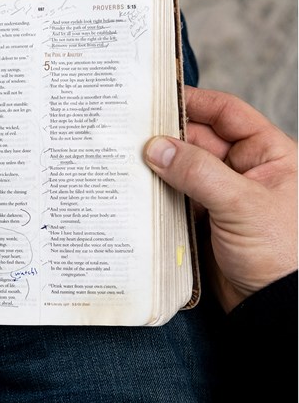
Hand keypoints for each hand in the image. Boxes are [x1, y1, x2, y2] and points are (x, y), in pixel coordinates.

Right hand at [144, 86, 296, 312]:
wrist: (270, 305)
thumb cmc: (278, 251)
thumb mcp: (240, 203)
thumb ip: (197, 172)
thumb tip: (157, 148)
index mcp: (267, 154)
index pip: (227, 114)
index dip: (195, 102)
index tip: (159, 98)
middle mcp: (243, 172)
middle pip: (198, 143)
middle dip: (167, 139)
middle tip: (130, 133)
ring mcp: (220, 198)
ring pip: (182, 173)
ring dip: (157, 170)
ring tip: (125, 160)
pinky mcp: (202, 224)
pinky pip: (174, 203)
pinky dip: (155, 199)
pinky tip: (134, 193)